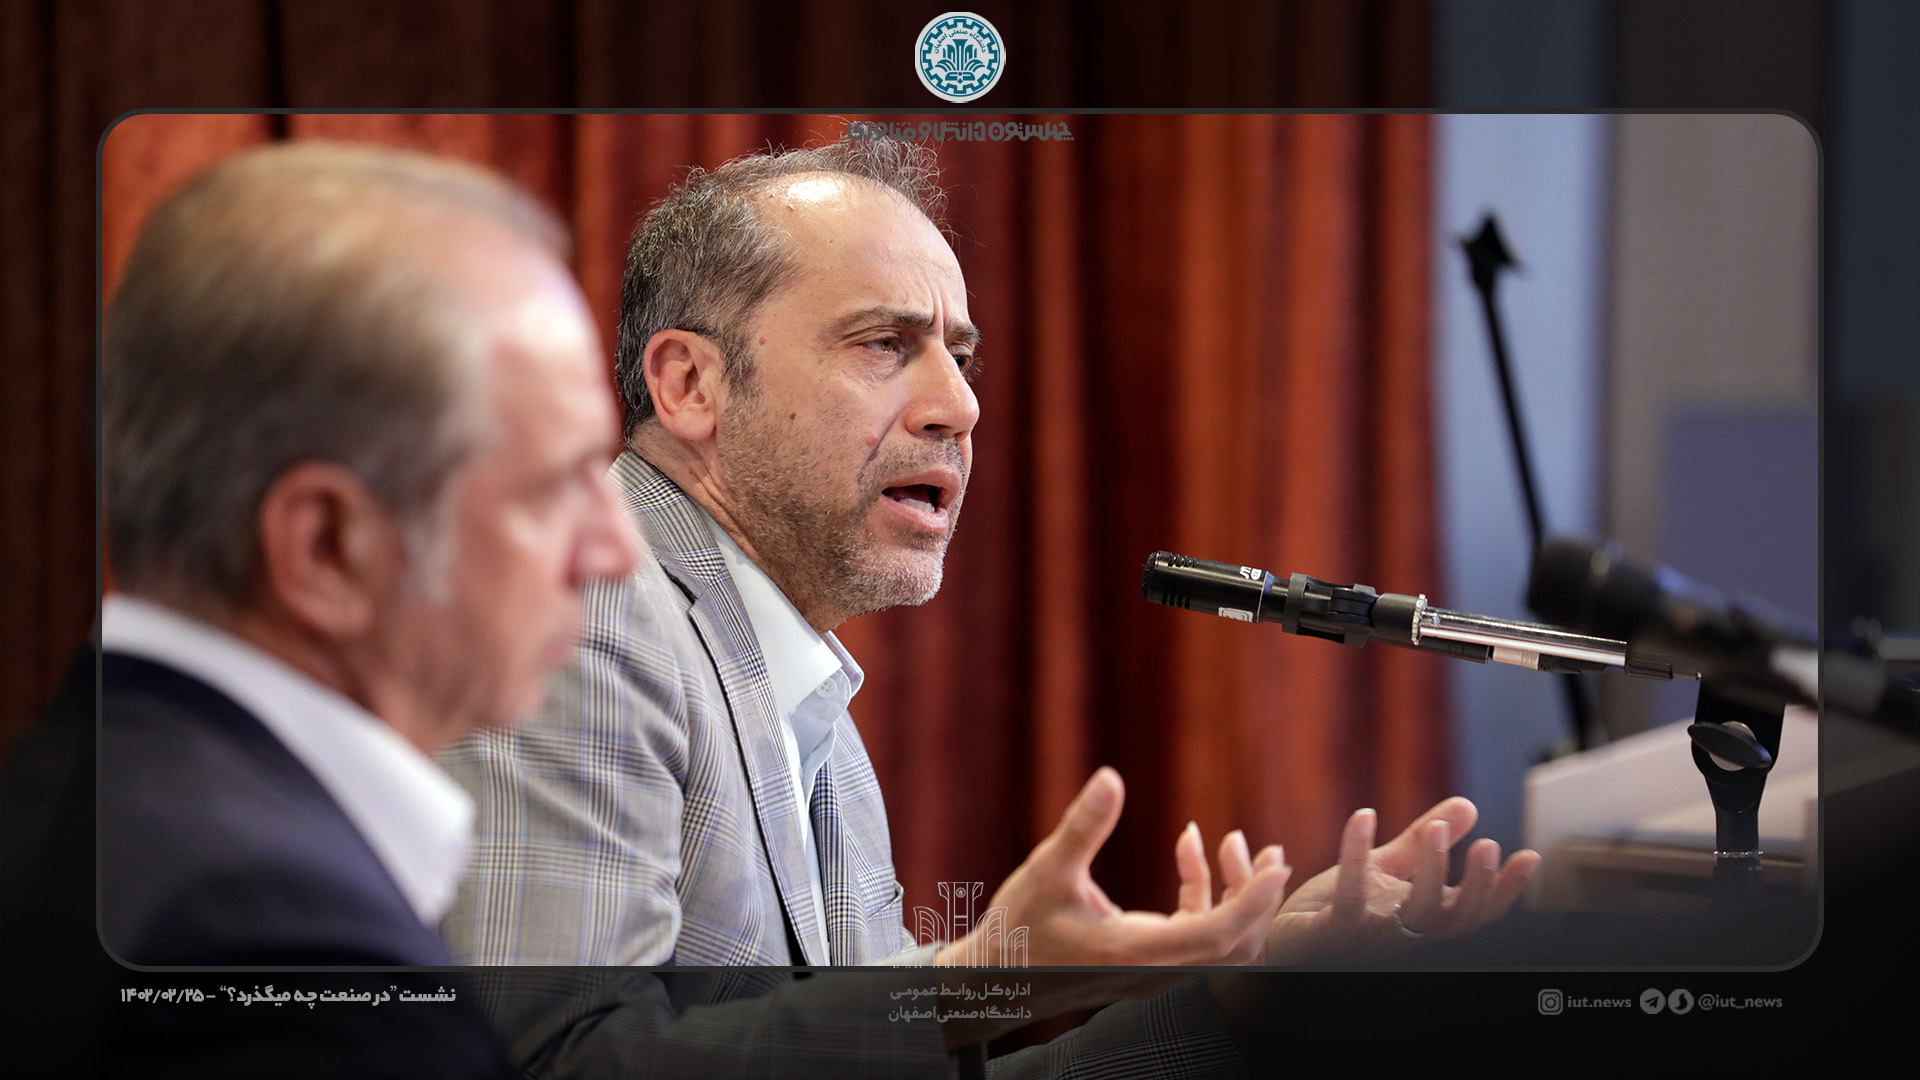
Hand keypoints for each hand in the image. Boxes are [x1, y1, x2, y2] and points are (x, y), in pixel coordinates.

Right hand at [937, 768, 1290, 969]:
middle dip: (1257, 898)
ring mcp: (1153, 967)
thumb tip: (1110, 777)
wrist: (993, 977)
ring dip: (1233, 895)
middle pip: (1234, 946)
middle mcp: (1154, 967)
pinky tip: (1187, 845)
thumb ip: (1083, 826)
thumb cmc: (1018, 927)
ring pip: (1218, 941)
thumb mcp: (1047, 869)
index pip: (1216, 935)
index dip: (1252, 901)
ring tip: (1235, 842)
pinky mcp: (1146, 958)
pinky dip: (1200, 891)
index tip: (1276, 866)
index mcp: (1137, 952)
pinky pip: (1192, 929)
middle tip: (1272, 853)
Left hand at [1262, 797, 1538, 964]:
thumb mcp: (1388, 868)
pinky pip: (1352, 895)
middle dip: (1478, 887)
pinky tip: (1364, 815)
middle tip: (1488, 845)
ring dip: (1430, 872)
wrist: (1281, 941)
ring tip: (1435, 828)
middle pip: (1456, 922)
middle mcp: (1403, 934)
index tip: (1529, 856)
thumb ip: (1424, 842)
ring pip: (1414, 916)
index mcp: (1421, 921)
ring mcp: (1371, 937)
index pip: (1475, 913)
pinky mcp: (1334, 931)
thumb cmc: (1337, 909)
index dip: (1505, 891)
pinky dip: (1357, 854)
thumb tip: (1468, 806)